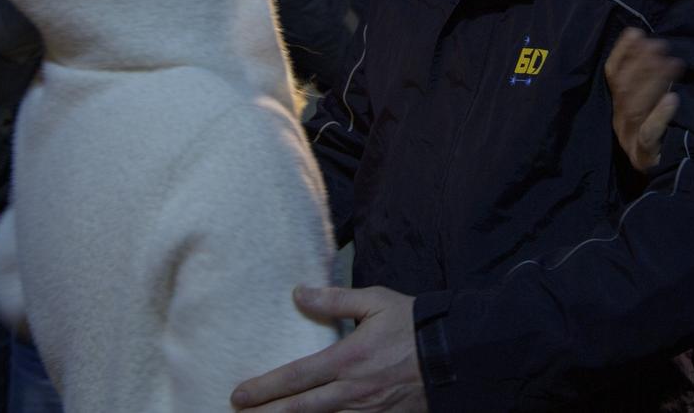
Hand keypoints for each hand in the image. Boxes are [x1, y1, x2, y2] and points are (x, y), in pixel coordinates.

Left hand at [231, 286, 426, 411]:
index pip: (296, 377)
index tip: (238, 396)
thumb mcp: (375, 301)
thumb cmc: (413, 323)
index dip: (265, 389)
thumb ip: (335, 299)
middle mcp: (352, 391)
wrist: (455, 353)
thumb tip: (299, 292)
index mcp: (348, 359)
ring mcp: (367, 411)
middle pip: (300, 410)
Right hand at [605, 28, 682, 171]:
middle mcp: (619, 120)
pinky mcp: (644, 156)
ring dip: (653, 82)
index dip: (622, 53)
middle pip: (624, 88)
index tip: (636, 32)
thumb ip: (651, 80)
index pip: (612, 74)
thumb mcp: (653, 105)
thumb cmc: (665, 133)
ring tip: (674, 63)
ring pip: (635, 107)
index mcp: (618, 106)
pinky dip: (660, 116)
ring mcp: (629, 139)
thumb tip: (653, 42)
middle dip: (641, 63)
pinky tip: (674, 99)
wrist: (670, 178)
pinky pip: (648, 134)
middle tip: (662, 46)